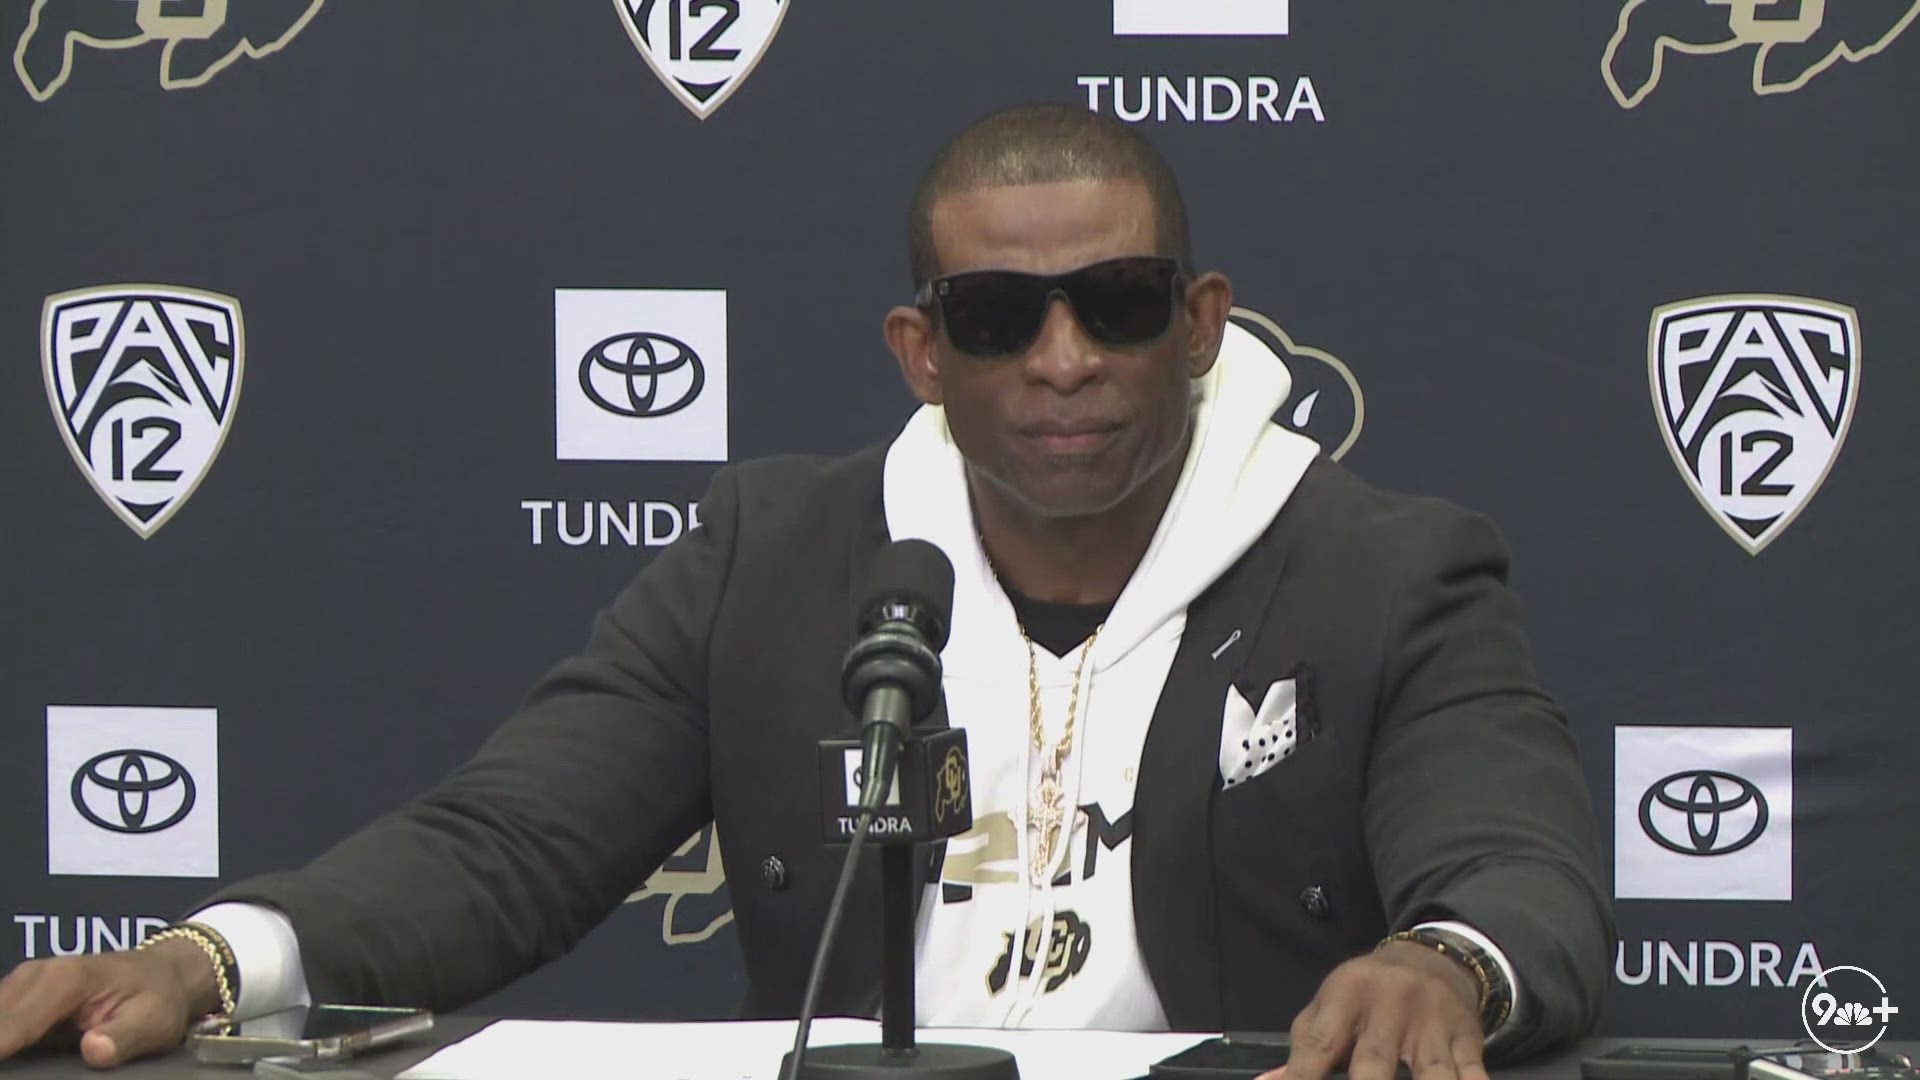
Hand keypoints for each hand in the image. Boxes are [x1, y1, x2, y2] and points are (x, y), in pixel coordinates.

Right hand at [0, 937, 220, 1067]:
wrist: (162, 974)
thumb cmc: (157, 997)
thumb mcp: (154, 1021)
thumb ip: (123, 1037)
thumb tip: (94, 1050)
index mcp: (68, 980)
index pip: (13, 1024)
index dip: (0, 1046)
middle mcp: (38, 974)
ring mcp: (25, 982)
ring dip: (0, 1039)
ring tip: (10, 1064)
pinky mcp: (20, 994)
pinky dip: (2, 1033)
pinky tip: (10, 1052)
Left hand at [1261, 940, 1486, 1079]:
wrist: (1431, 958)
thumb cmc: (1366, 993)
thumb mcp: (1329, 1005)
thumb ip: (1304, 1046)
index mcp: (1347, 997)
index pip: (1319, 1046)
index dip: (1302, 1078)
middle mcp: (1390, 1008)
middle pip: (1375, 1063)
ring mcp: (1432, 1025)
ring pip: (1432, 1073)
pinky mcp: (1467, 1038)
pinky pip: (1473, 1072)